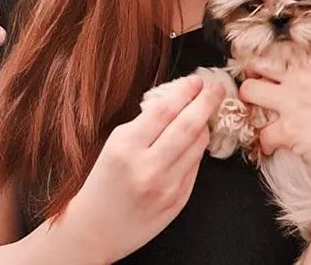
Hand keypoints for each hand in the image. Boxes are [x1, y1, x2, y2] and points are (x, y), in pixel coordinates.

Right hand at [56, 75, 223, 263]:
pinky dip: (197, 149)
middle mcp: (147, 167)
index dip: (185, 91)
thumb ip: (146, 125)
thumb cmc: (103, 182)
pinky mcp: (178, 200)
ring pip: (198, 145)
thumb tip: (180, 100)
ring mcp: (166, 186)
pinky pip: (196, 166)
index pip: (164, 110)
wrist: (94, 230)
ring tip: (205, 113)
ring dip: (205, 124)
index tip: (196, 80)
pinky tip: (195, 140)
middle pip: (188, 125)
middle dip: (206, 102)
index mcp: (126, 148)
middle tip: (216, 88)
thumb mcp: (114, 145)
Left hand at [239, 60, 310, 189]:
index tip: (272, 73)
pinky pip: (261, 133)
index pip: (286, 53)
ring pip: (249, 91)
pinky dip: (265, 143)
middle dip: (253, 76)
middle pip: (260, 65)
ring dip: (251, 104)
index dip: (275, 65)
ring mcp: (292, 101)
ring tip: (258, 115)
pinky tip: (273, 147)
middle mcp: (304, 77)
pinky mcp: (286, 128)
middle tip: (256, 89)